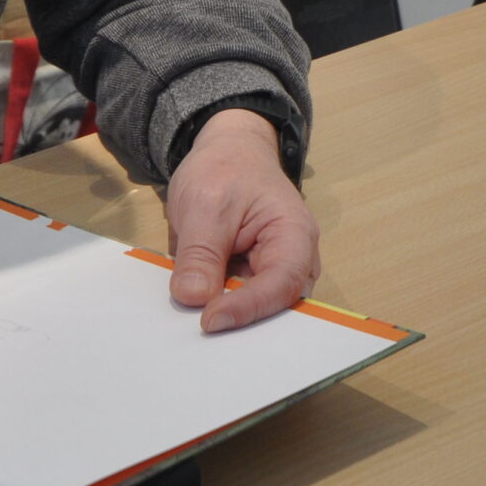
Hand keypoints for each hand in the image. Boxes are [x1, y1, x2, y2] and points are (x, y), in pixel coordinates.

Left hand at [165, 110, 320, 332]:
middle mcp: (292, 260)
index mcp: (294, 235)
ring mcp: (271, 271)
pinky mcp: (249, 277)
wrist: (227, 151)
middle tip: (202, 335)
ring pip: (256, 308)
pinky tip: (192, 312)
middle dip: (243, 323)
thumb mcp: (205, 203)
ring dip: (228, 318)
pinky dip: (216, 305)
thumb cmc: (225, 168)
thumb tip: (193, 297)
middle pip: (276, 305)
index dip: (248, 307)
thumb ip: (200, 251)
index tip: (210, 320)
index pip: (281, 283)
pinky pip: (236, 299)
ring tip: (192, 329)